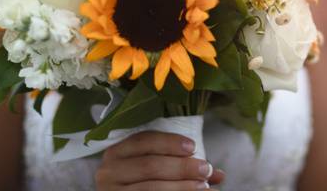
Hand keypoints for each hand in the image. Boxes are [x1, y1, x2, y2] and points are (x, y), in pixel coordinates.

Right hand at [95, 131, 224, 189]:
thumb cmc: (141, 180)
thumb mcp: (155, 166)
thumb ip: (181, 163)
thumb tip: (218, 174)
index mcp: (116, 152)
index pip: (143, 141)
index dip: (169, 142)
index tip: (193, 146)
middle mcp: (108, 172)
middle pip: (150, 166)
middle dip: (182, 168)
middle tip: (206, 170)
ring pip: (151, 189)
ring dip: (182, 188)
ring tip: (204, 187)